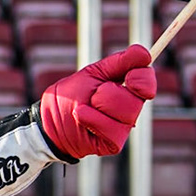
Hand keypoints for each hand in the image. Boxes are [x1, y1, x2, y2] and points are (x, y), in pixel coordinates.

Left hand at [38, 45, 157, 159]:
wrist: (48, 119)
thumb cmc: (70, 95)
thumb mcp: (93, 73)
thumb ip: (119, 62)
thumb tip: (145, 52)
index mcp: (127, 90)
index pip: (147, 82)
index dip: (143, 78)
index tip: (129, 76)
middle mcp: (129, 110)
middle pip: (136, 99)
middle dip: (109, 93)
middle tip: (94, 95)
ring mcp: (123, 128)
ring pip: (126, 113)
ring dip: (99, 105)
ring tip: (84, 107)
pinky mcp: (114, 143)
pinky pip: (112, 129)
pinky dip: (91, 118)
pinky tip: (81, 117)